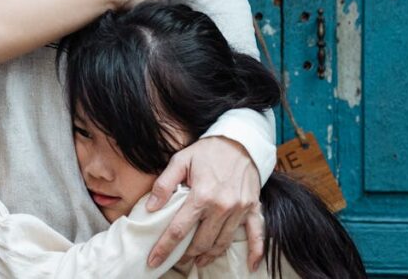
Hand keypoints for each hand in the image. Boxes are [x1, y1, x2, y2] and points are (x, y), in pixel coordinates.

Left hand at [145, 137, 263, 271]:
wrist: (240, 141)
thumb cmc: (207, 151)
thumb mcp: (180, 160)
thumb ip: (164, 184)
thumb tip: (151, 208)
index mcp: (202, 196)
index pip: (178, 229)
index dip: (164, 248)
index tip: (153, 261)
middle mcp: (223, 206)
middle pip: (201, 242)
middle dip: (186, 255)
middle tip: (176, 260)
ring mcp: (240, 209)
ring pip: (223, 242)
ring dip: (209, 256)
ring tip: (198, 262)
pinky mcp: (253, 208)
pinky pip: (257, 234)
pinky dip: (256, 252)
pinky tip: (251, 266)